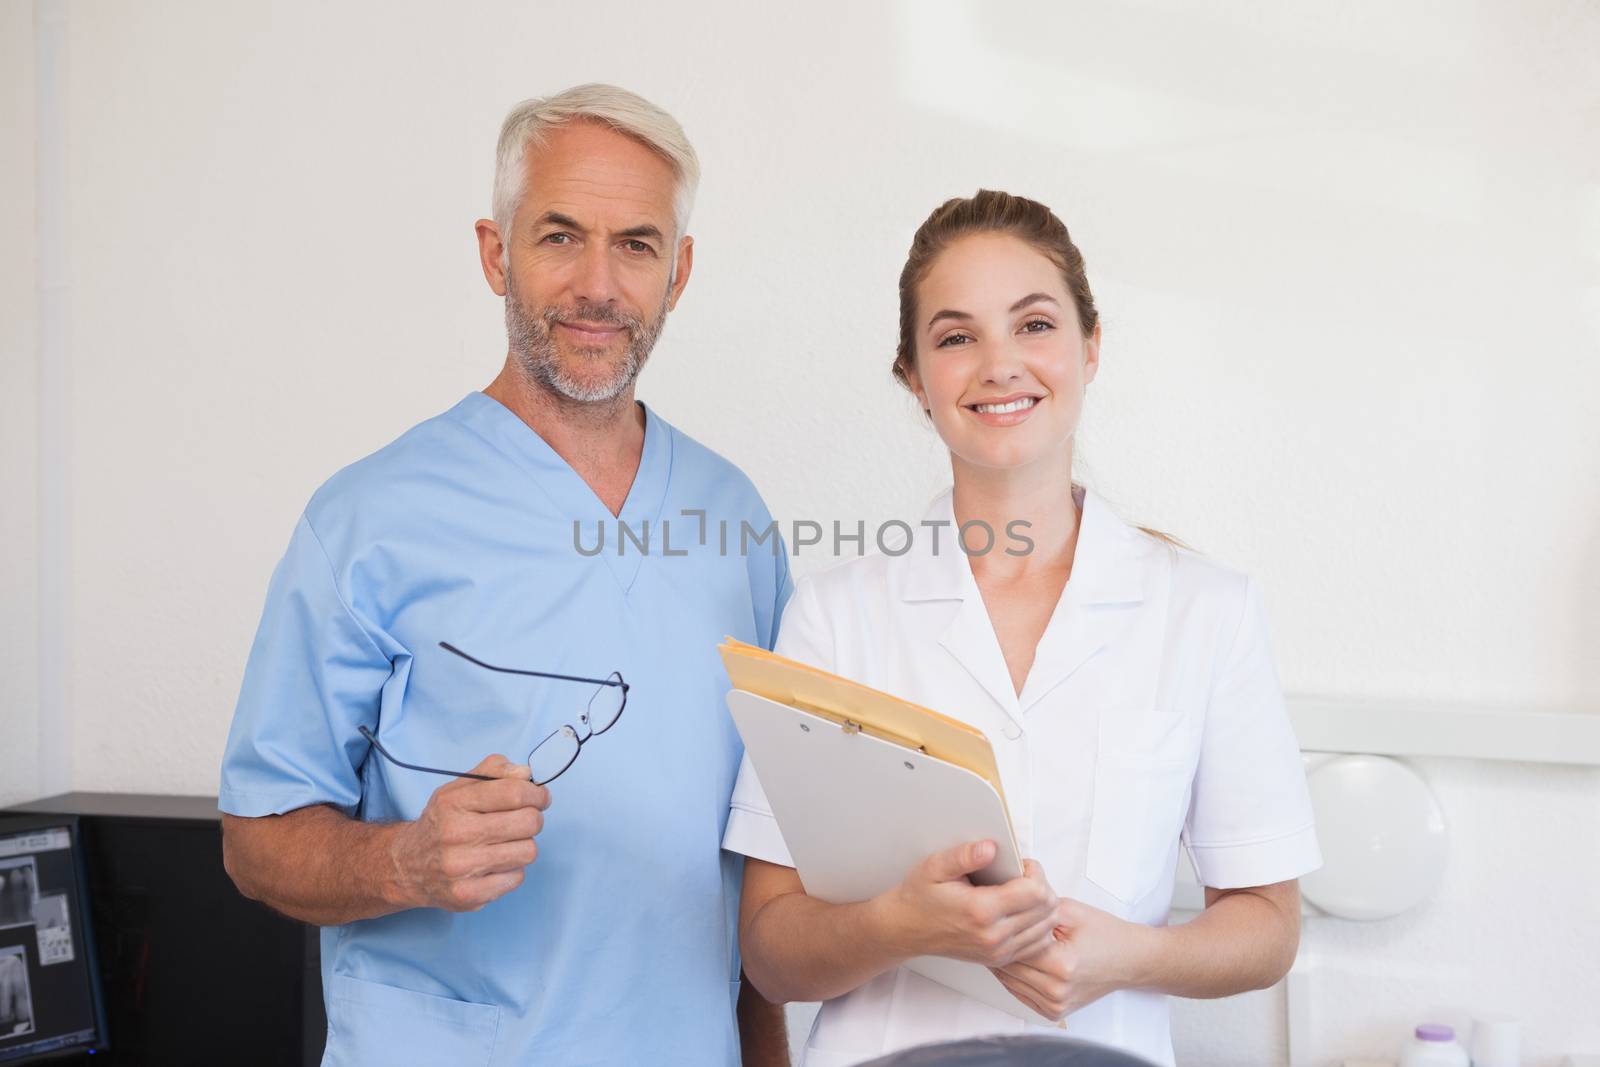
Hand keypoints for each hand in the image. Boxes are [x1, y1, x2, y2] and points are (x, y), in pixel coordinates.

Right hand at [387, 754, 550, 911]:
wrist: (406, 866)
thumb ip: (493, 771)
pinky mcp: (469, 895)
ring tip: (505, 844)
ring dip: (523, 845)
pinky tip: (495, 865)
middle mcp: (456, 834)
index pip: (514, 793)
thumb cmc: (442, 823)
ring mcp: (462, 867)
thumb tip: (525, 773)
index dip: (537, 794)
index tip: (539, 798)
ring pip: (528, 851)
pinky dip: (512, 870)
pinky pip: (517, 878)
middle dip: (533, 819)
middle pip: (529, 822)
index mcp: (455, 802)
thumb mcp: (458, 788)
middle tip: (522, 821)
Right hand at [879, 842, 1058, 967]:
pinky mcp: (1000, 958)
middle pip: (1047, 910)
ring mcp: (998, 951)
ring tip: (1023, 891)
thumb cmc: (919, 897)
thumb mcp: (935, 867)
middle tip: (1024, 875)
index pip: (1035, 892)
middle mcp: (994, 936)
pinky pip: (1037, 943)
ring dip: (1043, 906)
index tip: (1021, 863)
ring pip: (1046, 928)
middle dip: (1042, 886)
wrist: (905, 929)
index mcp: (981, 911)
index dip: (1035, 871)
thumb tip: (991, 847)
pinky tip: (1022, 911)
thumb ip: (964, 855)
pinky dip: (1038, 925)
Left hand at [989, 896, 1142, 1020]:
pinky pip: (1019, 993)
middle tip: (989, 927)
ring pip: (1009, 982)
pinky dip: (1013, 977)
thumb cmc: (1106, 935)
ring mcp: (1056, 1005)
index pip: (1013, 946)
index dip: (1001, 929)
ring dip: (1002, 962)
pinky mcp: (1054, 1012)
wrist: (1130, 960)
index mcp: (1062, 965)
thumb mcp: (1070, 911)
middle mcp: (1058, 991)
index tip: (992, 917)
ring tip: (998, 941)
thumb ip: (1036, 907)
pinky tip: (1014, 959)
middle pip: (1008, 966)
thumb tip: (1006, 902)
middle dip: (998, 945)